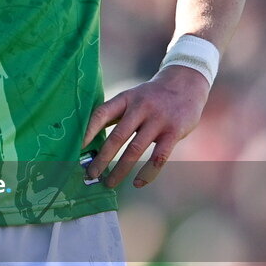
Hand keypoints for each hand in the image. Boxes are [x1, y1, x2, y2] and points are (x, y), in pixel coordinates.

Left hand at [82, 65, 210, 187]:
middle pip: (117, 136)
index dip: (89, 130)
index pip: (102, 113)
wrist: (187, 83)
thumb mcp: (132, 97)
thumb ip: (116, 113)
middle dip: (102, 158)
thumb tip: (91, 136)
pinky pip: (159, 157)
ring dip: (120, 169)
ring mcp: (158, 120)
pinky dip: (147, 173)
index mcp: (126, 98)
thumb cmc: (152, 96)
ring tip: (109, 183)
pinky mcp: (174, 132)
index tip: (78, 147)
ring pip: (135, 150)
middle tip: (91, 174)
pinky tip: (137, 183)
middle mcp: (140, 108)